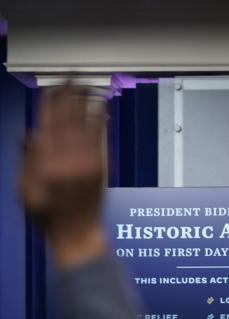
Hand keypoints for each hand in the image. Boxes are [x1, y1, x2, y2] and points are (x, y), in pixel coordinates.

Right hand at [20, 84, 106, 266]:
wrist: (78, 235)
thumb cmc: (49, 217)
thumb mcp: (27, 192)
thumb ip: (29, 162)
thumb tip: (30, 135)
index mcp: (48, 164)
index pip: (49, 125)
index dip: (52, 103)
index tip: (53, 87)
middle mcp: (70, 160)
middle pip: (71, 119)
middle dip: (72, 96)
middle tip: (75, 76)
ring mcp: (89, 164)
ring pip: (89, 126)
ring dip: (90, 103)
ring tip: (90, 84)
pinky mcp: (101, 169)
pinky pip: (102, 139)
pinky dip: (101, 122)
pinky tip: (103, 109)